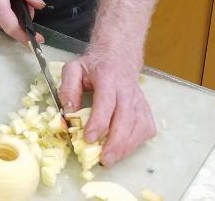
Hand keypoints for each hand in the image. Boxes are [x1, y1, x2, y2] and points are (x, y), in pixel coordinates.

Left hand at [59, 50, 155, 165]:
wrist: (118, 56)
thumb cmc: (94, 65)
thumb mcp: (74, 68)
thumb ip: (68, 88)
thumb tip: (68, 111)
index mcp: (107, 77)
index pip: (106, 102)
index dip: (99, 122)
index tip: (89, 138)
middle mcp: (127, 89)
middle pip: (126, 118)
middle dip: (115, 141)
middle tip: (104, 158)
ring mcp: (139, 100)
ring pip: (139, 126)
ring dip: (126, 146)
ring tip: (111, 159)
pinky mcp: (146, 109)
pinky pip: (146, 129)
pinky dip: (137, 142)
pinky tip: (124, 149)